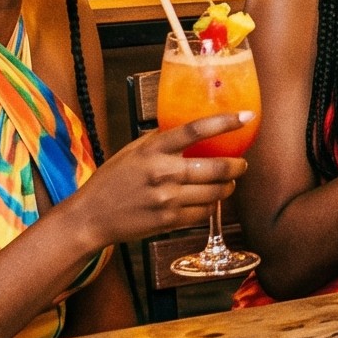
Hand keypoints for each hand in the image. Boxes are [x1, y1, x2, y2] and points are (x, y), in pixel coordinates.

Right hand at [68, 112, 249, 247]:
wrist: (91, 217)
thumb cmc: (111, 181)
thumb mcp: (131, 151)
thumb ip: (159, 140)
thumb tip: (187, 130)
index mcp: (153, 149)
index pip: (196, 130)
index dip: (225, 122)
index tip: (246, 116)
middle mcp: (163, 173)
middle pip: (216, 167)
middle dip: (237, 166)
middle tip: (242, 163)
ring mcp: (167, 199)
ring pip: (216, 192)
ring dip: (229, 187)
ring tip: (229, 183)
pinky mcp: (169, 221)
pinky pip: (204, 212)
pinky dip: (212, 205)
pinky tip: (210, 200)